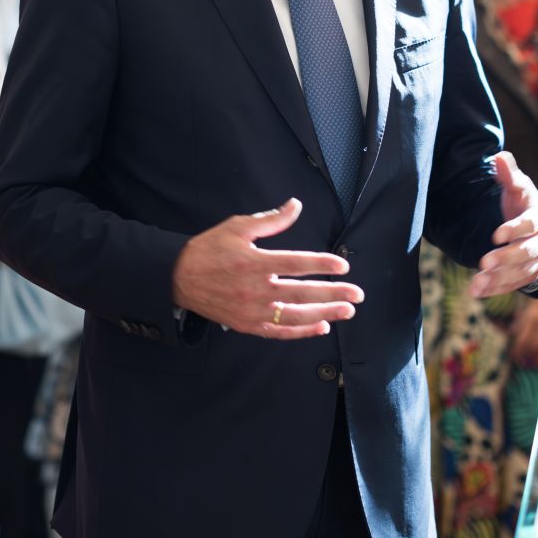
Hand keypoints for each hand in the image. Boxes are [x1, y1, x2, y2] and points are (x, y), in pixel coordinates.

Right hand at [171, 198, 362, 338]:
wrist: (180, 278)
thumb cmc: (210, 249)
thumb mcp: (237, 227)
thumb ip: (270, 220)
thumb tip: (296, 205)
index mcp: (253, 262)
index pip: (295, 264)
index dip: (321, 265)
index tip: (342, 266)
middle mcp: (255, 289)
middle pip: (301, 293)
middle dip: (333, 293)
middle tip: (357, 294)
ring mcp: (252, 310)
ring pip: (295, 316)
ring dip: (324, 314)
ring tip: (346, 311)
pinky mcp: (248, 325)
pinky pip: (280, 332)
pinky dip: (302, 331)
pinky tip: (321, 326)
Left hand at [469, 152, 537, 297]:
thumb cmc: (523, 201)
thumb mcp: (517, 186)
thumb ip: (508, 174)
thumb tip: (499, 156)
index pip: (531, 224)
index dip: (515, 229)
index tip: (495, 235)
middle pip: (529, 252)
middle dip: (507, 258)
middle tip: (483, 263)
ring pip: (523, 272)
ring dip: (499, 278)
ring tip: (475, 283)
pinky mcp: (532, 274)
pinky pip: (516, 284)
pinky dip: (497, 289)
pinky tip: (476, 291)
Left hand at [510, 288, 537, 359]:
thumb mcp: (528, 307)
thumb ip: (521, 320)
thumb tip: (512, 333)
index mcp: (532, 316)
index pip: (523, 338)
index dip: (518, 349)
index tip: (515, 355)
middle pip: (534, 344)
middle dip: (527, 353)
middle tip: (523, 358)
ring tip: (533, 355)